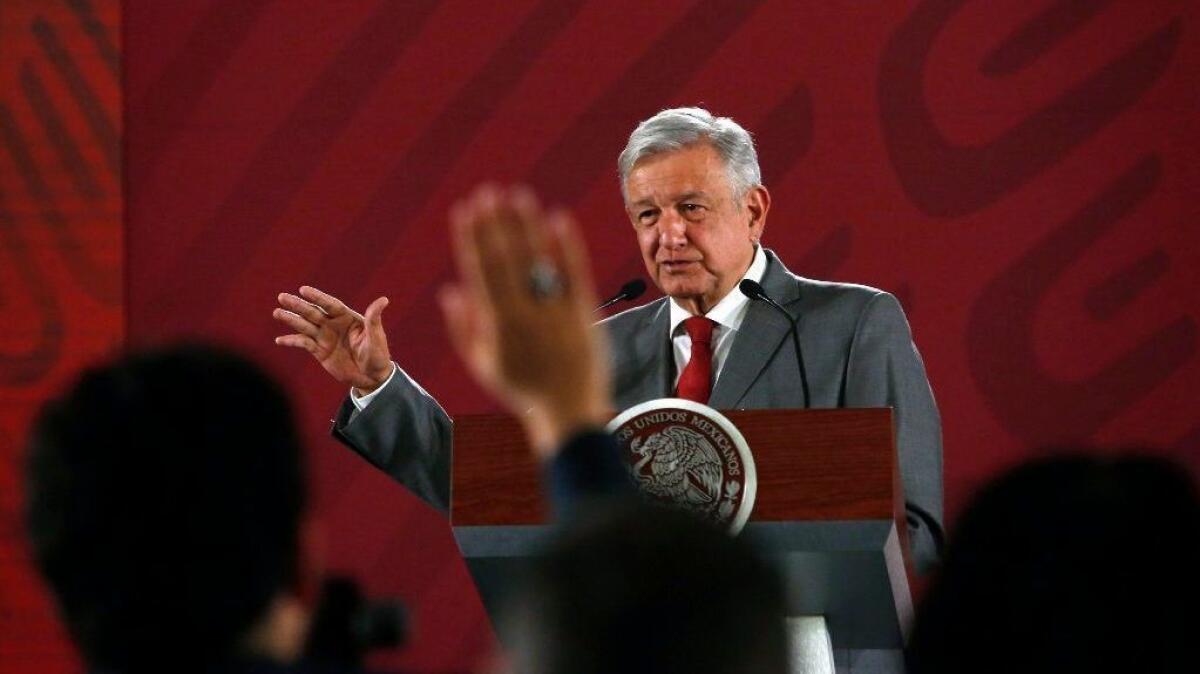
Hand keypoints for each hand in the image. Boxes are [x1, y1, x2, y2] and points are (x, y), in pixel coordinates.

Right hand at [272, 286, 393, 393]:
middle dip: (298, 305)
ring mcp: (325, 337)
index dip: (317, 297)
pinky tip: (279, 340)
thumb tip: (384, 300)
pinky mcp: (320, 351)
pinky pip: (304, 344)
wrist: (371, 377)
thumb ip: (374, 319)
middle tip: (282, 297)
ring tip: (277, 312)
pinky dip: (292, 341)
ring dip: (291, 319)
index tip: (303, 289)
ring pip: (305, 325)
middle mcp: (334, 325)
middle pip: (313, 312)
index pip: (330, 305)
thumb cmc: (377, 355)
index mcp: (347, 318)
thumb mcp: (376, 337)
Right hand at [439, 185, 610, 457]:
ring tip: (518, 195)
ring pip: (539, 261)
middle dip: (496, 224)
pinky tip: (559, 218)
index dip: (473, 239)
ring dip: (527, 226)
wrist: (570, 411)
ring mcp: (557, 312)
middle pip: (508, 260)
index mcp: (498, 326)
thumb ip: (464, 328)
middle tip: (489, 192)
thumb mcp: (484, 364)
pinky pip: (576, 274)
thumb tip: (450, 289)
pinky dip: (567, 246)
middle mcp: (526, 315)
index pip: (481, 272)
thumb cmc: (523, 388)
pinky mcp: (584, 313)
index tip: (465, 210)